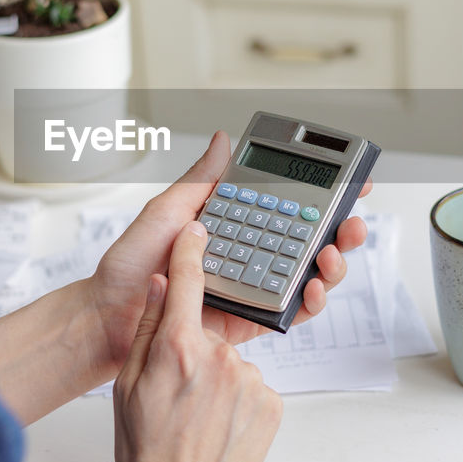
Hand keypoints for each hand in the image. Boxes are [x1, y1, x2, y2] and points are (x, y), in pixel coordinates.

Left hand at [86, 131, 371, 367]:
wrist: (109, 315)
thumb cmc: (130, 264)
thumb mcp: (167, 211)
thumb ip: (202, 181)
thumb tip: (225, 140)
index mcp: (234, 224)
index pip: (288, 205)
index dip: (324, 195)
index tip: (354, 181)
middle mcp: (249, 254)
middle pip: (309, 240)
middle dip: (341, 230)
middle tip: (352, 221)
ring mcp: (252, 287)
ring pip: (308, 276)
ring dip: (331, 265)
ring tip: (332, 254)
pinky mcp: (249, 320)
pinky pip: (289, 312)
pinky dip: (309, 302)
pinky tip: (312, 289)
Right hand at [111, 223, 281, 461]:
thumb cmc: (147, 454)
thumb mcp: (127, 386)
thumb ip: (147, 329)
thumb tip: (162, 287)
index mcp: (178, 348)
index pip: (188, 280)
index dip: (191, 251)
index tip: (196, 232)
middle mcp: (220, 358)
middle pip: (209, 333)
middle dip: (195, 353)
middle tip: (178, 395)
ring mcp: (251, 381)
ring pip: (232, 363)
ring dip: (218, 382)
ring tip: (198, 420)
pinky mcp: (274, 403)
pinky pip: (253, 388)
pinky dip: (239, 401)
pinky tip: (220, 428)